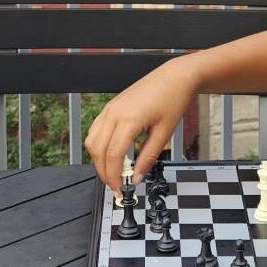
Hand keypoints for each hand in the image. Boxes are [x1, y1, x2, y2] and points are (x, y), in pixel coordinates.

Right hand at [83, 58, 197, 191]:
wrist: (174, 77)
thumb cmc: (172, 99)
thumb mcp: (164, 133)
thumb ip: (148, 158)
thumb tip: (136, 177)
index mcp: (128, 119)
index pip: (112, 155)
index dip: (114, 176)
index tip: (120, 189)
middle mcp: (113, 113)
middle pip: (97, 150)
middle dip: (104, 172)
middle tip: (116, 185)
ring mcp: (110, 108)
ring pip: (92, 141)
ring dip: (98, 160)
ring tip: (114, 172)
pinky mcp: (110, 107)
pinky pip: (96, 130)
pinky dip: (99, 146)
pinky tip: (111, 155)